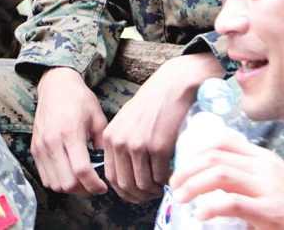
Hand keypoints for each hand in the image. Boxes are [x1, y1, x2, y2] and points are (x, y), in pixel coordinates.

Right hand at [31, 67, 108, 194]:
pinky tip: (69, 174)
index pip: (82, 171)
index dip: (95, 185)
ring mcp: (41, 146)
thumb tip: (106, 169)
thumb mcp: (98, 119)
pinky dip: (57, 182)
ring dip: (70, 188)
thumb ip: (102, 145)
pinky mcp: (34, 148)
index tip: (103, 187)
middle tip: (94, 185)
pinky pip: (45, 177)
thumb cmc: (80, 100)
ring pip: (54, 184)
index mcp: (70, 133)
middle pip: (67, 183)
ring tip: (82, 181)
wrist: (56, 85)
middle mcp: (52, 141)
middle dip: (84, 190)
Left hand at [101, 53, 222, 201]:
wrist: (173, 86)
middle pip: (125, 185)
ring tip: (163, 186)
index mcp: (110, 137)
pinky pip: (160, 177)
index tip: (137, 194)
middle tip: (152, 194)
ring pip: (143, 184)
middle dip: (139, 196)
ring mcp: (138, 145)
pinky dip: (166, 183)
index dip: (125, 191)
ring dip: (154, 191)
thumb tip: (125, 173)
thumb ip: (122, 144)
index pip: (111, 177)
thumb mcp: (127, 121)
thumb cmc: (152, 104)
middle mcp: (120, 142)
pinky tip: (171, 177)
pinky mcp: (158, 147)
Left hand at [169, 128, 283, 229]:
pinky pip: (232, 202)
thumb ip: (249, 175)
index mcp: (263, 157)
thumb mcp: (274, 181)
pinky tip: (201, 215)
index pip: (223, 140)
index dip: (196, 149)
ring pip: (218, 174)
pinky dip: (210, 207)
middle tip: (174, 185)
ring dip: (193, 184)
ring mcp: (268, 186)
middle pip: (214, 156)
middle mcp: (264, 166)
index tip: (183, 164)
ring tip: (180, 198)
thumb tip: (214, 177)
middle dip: (186, 169)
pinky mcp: (271, 209)